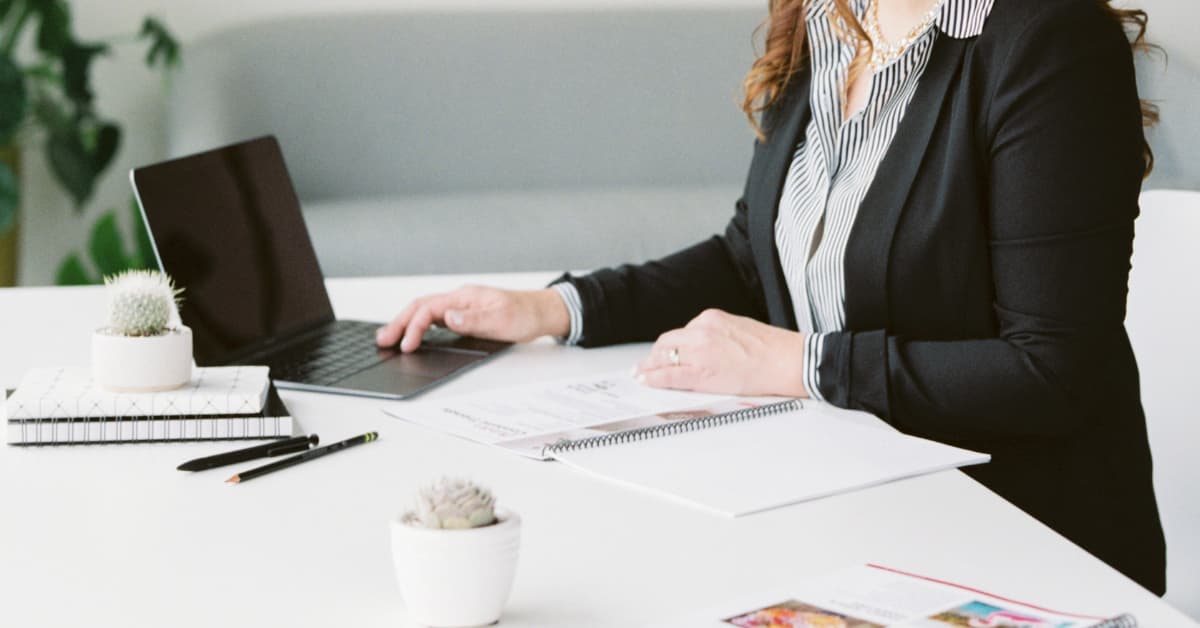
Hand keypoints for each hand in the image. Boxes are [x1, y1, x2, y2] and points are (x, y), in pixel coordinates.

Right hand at [375, 286, 569, 351]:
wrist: (542, 312)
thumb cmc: (524, 314)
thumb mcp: (500, 319)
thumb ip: (472, 320)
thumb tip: (447, 318)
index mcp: (465, 297)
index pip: (430, 310)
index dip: (414, 327)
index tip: (406, 345)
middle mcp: (460, 299)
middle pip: (420, 308)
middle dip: (399, 323)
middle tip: (382, 340)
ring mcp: (461, 307)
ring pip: (426, 312)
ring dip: (406, 324)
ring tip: (389, 338)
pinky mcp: (465, 315)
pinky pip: (435, 318)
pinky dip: (420, 326)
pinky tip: (414, 335)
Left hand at [634, 309, 809, 397]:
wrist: (787, 361)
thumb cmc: (772, 349)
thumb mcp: (739, 329)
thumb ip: (718, 334)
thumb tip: (707, 346)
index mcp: (711, 318)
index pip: (682, 332)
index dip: (671, 346)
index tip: (664, 352)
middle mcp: (701, 330)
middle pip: (667, 342)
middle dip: (655, 355)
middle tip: (646, 365)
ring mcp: (700, 350)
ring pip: (664, 357)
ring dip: (650, 366)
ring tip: (641, 375)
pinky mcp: (701, 371)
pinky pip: (670, 374)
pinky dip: (654, 378)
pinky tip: (646, 381)